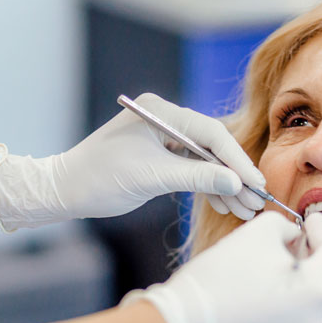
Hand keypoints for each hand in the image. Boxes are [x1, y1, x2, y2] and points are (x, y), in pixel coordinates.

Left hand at [0, 93, 265, 230]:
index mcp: (161, 112)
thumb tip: (236, 182)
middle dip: (234, 176)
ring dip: (224, 185)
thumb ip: (196, 176)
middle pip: (212, 147)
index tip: (256, 182)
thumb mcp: (152, 177)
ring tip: (244, 209)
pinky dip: (207, 188)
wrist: (65, 190)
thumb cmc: (100, 177)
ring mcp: (163, 138)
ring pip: (205, 161)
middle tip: (257, 200)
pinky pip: (192, 170)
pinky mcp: (160, 157)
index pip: (211, 133)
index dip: (237, 160)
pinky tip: (224, 205)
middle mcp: (165, 120)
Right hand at [129, 211, 321, 322]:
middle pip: (321, 278)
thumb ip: (285, 227)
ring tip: (267, 261)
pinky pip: (287, 318)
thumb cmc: (220, 276)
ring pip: (304, 299)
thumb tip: (292, 237)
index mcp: (317, 291)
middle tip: (291, 236)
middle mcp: (314, 322)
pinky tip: (255, 287)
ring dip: (292, 277)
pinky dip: (278, 299)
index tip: (312, 218)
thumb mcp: (258, 232)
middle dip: (307, 254)